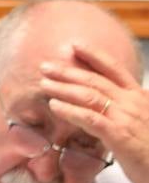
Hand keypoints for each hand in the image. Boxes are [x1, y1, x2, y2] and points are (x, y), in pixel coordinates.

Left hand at [42, 44, 148, 182]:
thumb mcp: (143, 125)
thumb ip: (127, 114)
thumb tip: (107, 111)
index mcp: (140, 97)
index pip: (115, 71)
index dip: (94, 56)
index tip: (74, 47)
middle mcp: (134, 102)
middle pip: (96, 81)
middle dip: (69, 71)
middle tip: (46, 67)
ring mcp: (127, 117)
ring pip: (90, 96)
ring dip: (64, 88)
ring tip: (44, 84)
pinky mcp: (120, 135)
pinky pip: (90, 118)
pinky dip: (70, 110)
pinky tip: (55, 106)